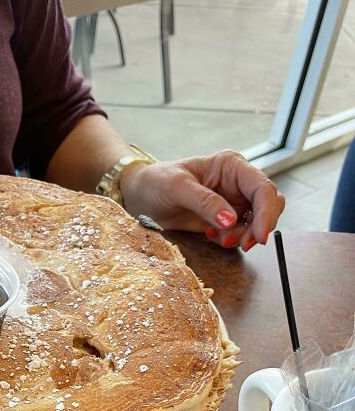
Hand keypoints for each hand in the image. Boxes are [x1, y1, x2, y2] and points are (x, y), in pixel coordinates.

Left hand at [119, 150, 284, 250]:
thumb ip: (205, 202)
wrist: (142, 197)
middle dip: (260, 227)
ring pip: (258, 221)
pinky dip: (233, 239)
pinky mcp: (226, 219)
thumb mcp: (177, 188)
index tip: (260, 236)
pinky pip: (242, 232)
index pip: (262, 187)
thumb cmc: (157, 182)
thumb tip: (231, 220)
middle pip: (268, 204)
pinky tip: (211, 236)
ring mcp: (234, 201)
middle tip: (243, 244)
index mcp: (231, 166)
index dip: (267, 212)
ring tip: (220, 240)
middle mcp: (238, 182)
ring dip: (246, 236)